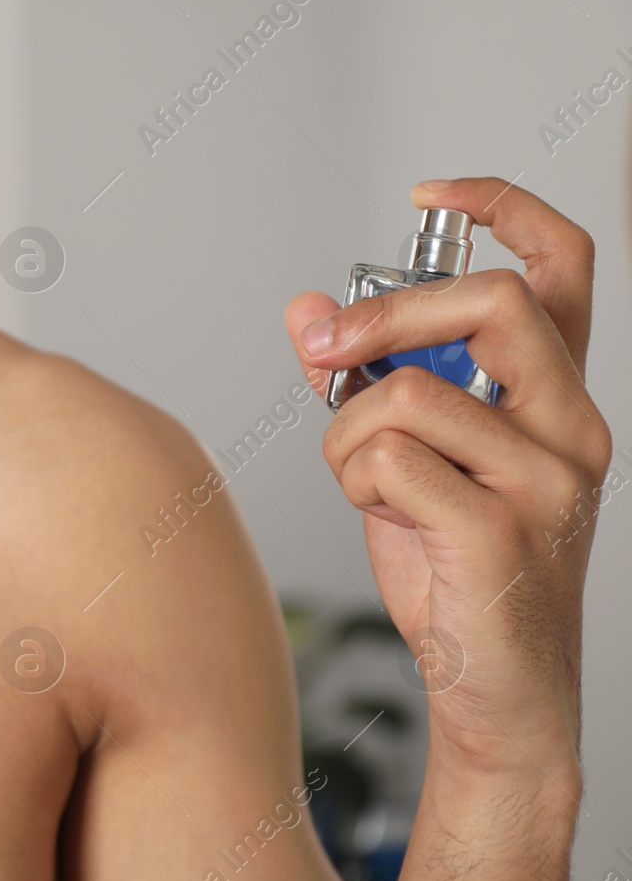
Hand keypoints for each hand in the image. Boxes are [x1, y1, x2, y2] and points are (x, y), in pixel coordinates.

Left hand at [285, 178, 609, 782]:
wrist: (494, 690)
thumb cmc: (454, 567)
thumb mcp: (404, 458)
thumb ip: (363, 381)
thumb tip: (308, 308)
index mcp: (555, 397)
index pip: (563, 265)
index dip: (503, 205)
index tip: (430, 190)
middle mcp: (572, 427)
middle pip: (491, 303)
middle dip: (386, 315)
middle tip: (329, 347)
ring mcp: (548, 480)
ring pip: (407, 393)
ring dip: (348, 434)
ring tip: (368, 484)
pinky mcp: (504, 533)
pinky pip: (390, 461)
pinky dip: (357, 483)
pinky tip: (384, 518)